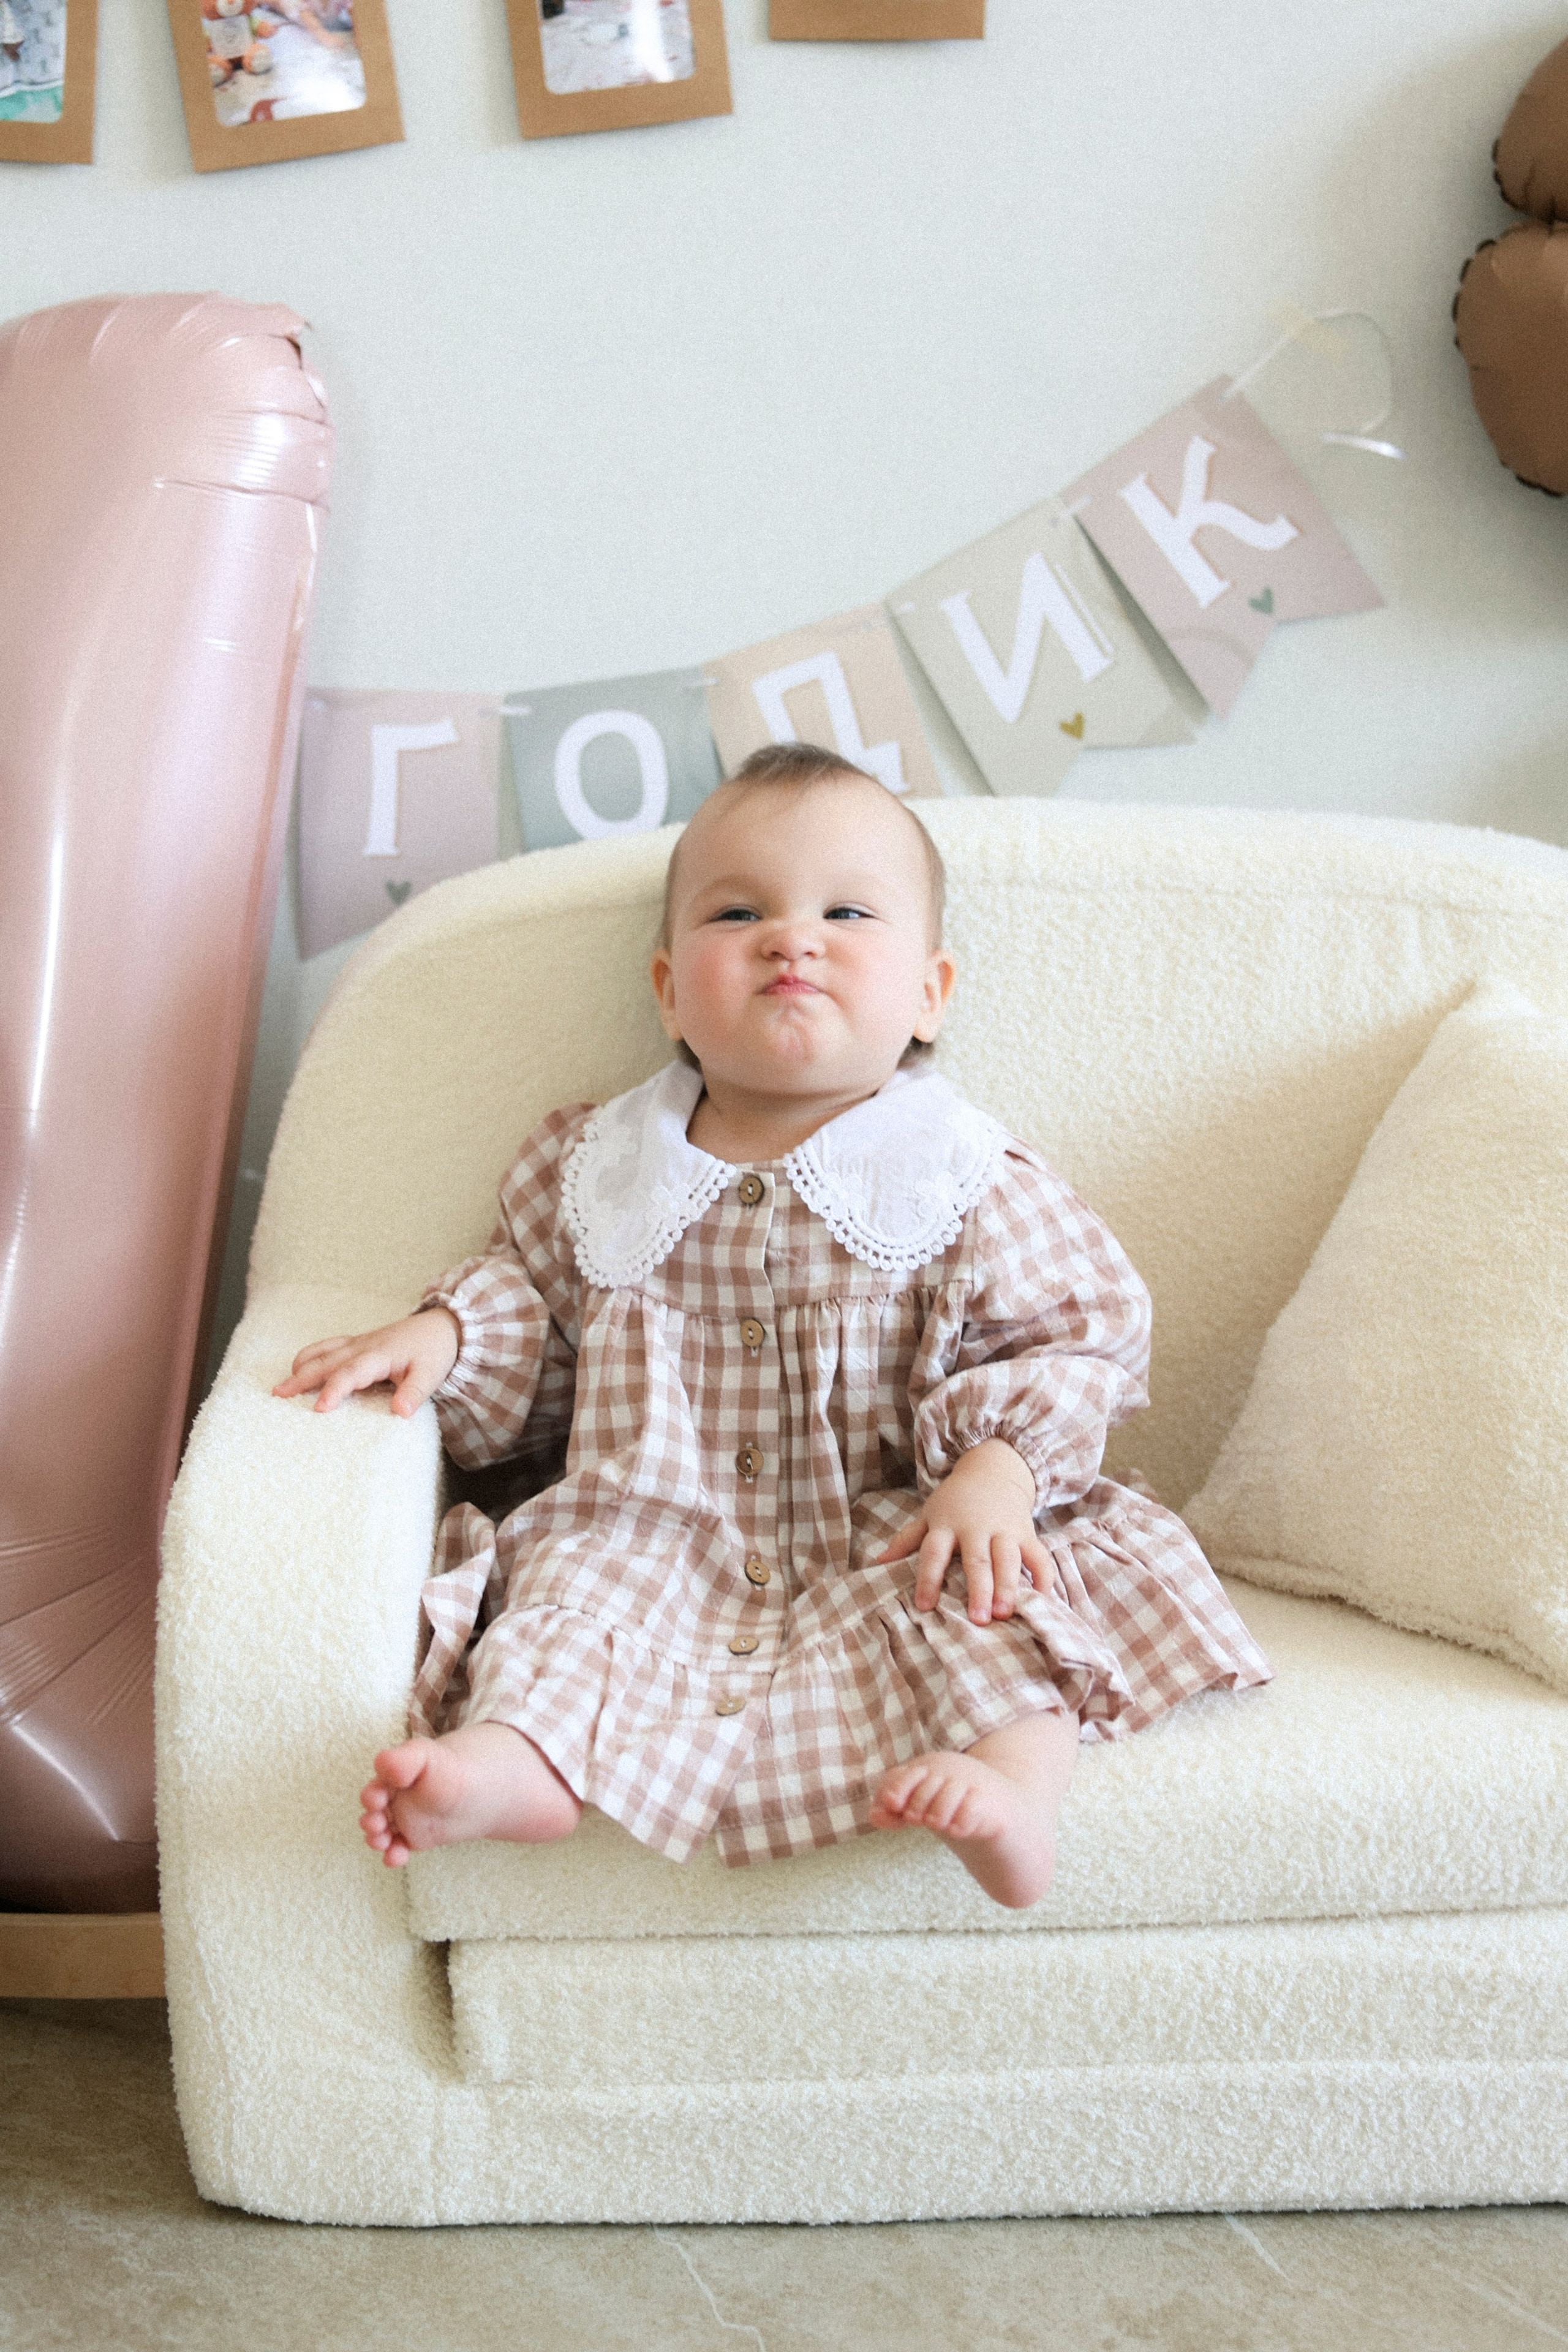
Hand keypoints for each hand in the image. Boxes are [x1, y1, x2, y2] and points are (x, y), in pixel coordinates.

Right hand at [271, 1308, 460, 1417]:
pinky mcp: (358, 1343)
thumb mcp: (431, 1374)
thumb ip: (415, 1393)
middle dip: (301, 1378)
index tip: (319, 1408)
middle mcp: (363, 1346)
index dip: (334, 1390)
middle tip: (278, 1395)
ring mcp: (358, 1342)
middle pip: (326, 1362)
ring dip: (301, 1366)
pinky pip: (328, 1346)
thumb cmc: (434, 1351)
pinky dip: (310, 1356)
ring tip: (281, 1385)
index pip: (350, 1373)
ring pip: (322, 1352)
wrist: (441, 1325)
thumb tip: (400, 1413)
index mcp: (379, 1355)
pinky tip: (299, 1367)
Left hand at [876, 1439, 1049, 1624]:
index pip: (934, 1552)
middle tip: (979, 1619)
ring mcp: (1004, 1529)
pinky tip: (1043, 1598)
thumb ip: (907, 1540)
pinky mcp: (1027, 1533)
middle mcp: (976, 1526)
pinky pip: (1039, 1555)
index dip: (928, 1578)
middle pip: (977, 1559)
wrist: (992, 1471)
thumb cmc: (955, 1502)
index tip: (924, 1606)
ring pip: (1008, 1558)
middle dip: (979, 1589)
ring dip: (1008, 1586)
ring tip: (1006, 1613)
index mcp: (947, 1524)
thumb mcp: (929, 1515)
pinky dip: (1043, 1576)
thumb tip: (878, 1562)